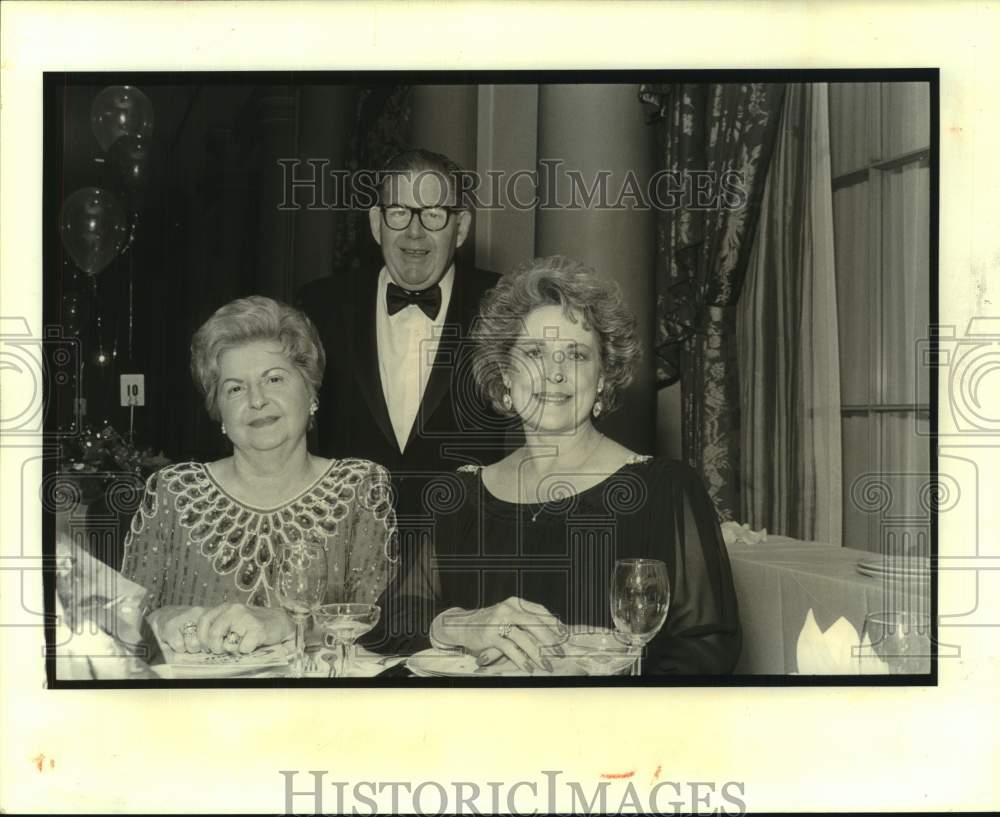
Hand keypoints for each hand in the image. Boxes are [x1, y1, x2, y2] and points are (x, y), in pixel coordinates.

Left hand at [153, 604, 292, 654]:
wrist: (279, 622)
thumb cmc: (251, 625)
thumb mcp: (232, 620)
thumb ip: (217, 626)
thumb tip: (196, 644)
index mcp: (225, 607)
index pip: (202, 622)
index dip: (201, 638)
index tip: (205, 647)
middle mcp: (234, 610)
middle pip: (213, 635)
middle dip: (215, 648)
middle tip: (222, 650)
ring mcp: (246, 619)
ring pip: (228, 645)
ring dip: (233, 650)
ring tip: (241, 644)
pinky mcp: (257, 629)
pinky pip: (243, 648)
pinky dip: (247, 651)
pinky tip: (253, 644)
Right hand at [432, 597, 567, 672]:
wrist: (461, 626)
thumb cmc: (489, 624)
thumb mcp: (507, 617)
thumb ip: (524, 622)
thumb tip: (549, 637)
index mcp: (515, 603)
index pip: (540, 611)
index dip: (554, 624)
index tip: (565, 636)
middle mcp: (508, 609)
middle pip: (535, 623)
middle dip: (550, 640)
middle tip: (560, 652)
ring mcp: (498, 621)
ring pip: (524, 637)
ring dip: (538, 654)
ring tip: (547, 665)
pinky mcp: (490, 635)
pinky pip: (510, 649)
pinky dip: (522, 659)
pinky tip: (529, 667)